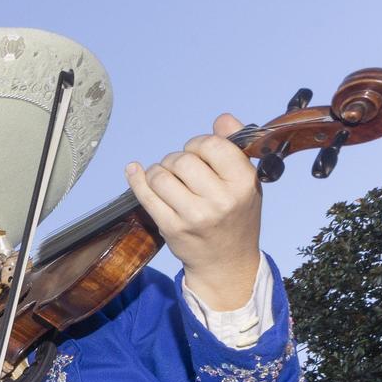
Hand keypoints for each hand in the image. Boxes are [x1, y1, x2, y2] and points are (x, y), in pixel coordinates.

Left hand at [124, 114, 262, 308]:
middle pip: (182, 159)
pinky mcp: (171, 228)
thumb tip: (222, 118)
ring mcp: (193, 216)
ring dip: (158, 172)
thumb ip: (235, 146)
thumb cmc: (236, 215)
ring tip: (168, 179)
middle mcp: (219, 200)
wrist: (227, 262)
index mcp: (243, 183)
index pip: (211, 144)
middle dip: (177, 159)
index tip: (199, 152)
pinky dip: (137, 179)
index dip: (199, 143)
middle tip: (182, 170)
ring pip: (160, 175)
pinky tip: (134, 171)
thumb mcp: (246, 181)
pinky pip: (145, 195)